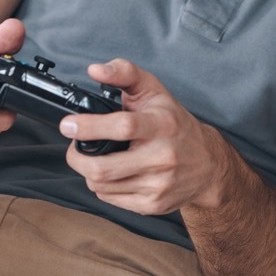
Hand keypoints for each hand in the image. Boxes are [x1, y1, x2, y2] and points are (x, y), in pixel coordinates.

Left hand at [60, 59, 229, 215]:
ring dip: (89, 171)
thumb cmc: (176, 123)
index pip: (123, 127)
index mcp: (162, 125)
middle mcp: (162, 157)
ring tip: (96, 158)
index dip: (90, 127)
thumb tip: (95, 70)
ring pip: (101, 185)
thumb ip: (124, 73)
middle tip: (75, 146)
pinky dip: (102, 186)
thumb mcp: (154, 90)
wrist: (208, 164)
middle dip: (77, 158)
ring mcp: (157, 185)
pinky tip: (113, 173)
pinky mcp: (152, 205)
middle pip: (104, 168)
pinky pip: (110, 198)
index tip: (68, 125)